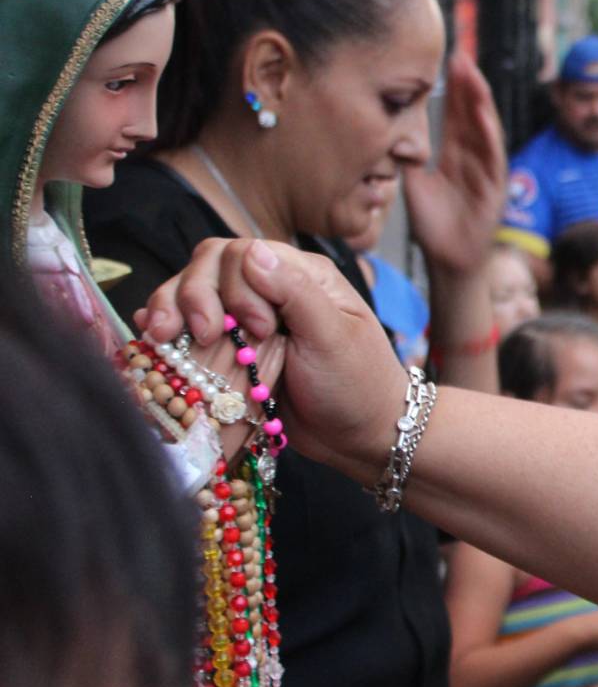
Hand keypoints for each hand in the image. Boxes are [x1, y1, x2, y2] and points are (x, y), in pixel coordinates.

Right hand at [138, 238, 407, 476]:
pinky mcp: (230, 349)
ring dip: (170, 308)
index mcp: (303, 275)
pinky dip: (166, 327)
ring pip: (191, 293)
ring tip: (161, 335)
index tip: (257, 330)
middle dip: (194, 295)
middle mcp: (271, 288)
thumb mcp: (333, 338)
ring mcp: (246, 318)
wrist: (359, 436)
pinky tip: (150, 338)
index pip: (243, 253)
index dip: (236, 286)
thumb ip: (295, 292)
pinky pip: (187, 328)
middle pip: (209, 267)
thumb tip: (253, 250)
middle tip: (204, 335)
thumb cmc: (357, 385)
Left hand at [403, 53, 506, 276]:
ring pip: (485, 130)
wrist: (448, 262)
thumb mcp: (413, 185)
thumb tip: (387, 132)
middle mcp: (472, 158)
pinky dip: (489, 135)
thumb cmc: (433, 227)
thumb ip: (405, 158)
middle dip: (467, 85)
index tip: (446, 60)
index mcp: (454, 155)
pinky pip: (493, 157)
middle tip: (460, 56)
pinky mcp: (494, 189)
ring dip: (480, 103)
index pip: (453, 115)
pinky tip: (483, 116)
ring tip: (473, 76)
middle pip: (471, 115)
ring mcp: (486, 172)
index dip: (451, 88)